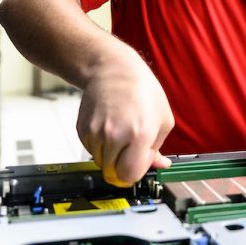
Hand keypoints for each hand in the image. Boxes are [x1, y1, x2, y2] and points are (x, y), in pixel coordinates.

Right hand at [76, 52, 173, 186]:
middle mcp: (115, 135)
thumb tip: (159, 165)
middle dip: (122, 165)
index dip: (133, 174)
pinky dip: (99, 145)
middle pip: (112, 172)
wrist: (112, 69)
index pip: (129, 175)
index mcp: (139, 135)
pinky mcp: (82, 129)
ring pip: (100, 162)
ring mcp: (96, 132)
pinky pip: (90, 150)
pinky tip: (108, 127)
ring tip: (119, 132)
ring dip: (110, 155)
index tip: (135, 167)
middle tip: (129, 149)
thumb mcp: (163, 119)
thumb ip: (159, 148)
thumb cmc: (141, 90)